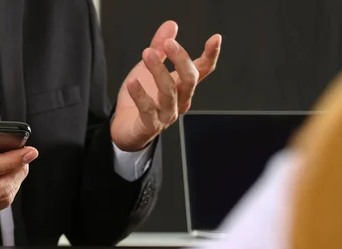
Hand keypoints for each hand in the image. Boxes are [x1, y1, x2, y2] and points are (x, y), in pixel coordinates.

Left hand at [111, 20, 221, 151]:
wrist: (126, 130)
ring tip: (147, 54)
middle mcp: (180, 101)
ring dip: (159, 71)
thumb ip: (159, 48)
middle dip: (181, 59)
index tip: (215, 38)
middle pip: (189, 80)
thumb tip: (171, 25)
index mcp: (182, 87)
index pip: (202, 70)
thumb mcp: (148, 69)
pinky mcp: (150, 125)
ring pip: (169, 93)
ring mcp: (167, 115)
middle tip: (168, 43)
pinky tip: (133, 83)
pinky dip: (140, 95)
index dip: (211, 55)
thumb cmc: (142, 100)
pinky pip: (147, 110)